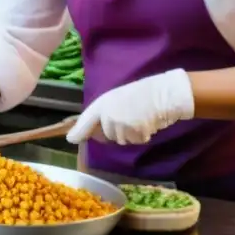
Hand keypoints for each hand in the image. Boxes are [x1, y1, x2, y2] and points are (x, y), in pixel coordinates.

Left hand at [66, 70, 194, 145]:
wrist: (162, 94)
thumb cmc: (140, 94)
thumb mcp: (116, 99)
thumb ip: (103, 112)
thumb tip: (92, 128)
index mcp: (101, 104)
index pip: (86, 120)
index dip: (79, 131)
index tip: (71, 139)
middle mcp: (107, 115)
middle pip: (107, 135)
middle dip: (116, 131)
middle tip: (129, 117)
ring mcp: (121, 125)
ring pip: (121, 140)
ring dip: (130, 134)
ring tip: (139, 118)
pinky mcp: (134, 133)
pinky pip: (136, 141)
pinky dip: (142, 136)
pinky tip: (147, 123)